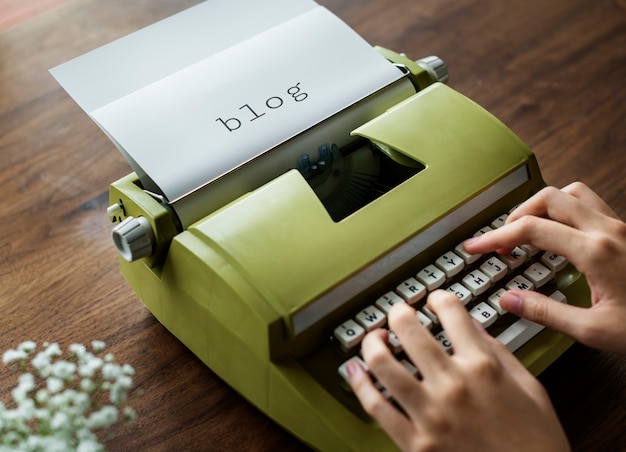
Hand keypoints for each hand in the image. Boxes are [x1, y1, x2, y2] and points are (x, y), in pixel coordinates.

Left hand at [347, 291, 569, 451]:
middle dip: (399, 312)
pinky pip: (376, 406)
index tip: (434, 300)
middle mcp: (453, 385)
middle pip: (408, 328)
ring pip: (382, 363)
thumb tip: (474, 327)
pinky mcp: (416, 443)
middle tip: (398, 313)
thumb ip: (499, 352)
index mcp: (484, 367)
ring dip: (372, 343)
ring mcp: (431, 414)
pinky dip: (359, 384)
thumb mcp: (530, 388)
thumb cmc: (536, 444)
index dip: (439, 298)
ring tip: (375, 338)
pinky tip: (355, 370)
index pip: (451, 312)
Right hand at [464, 182, 625, 354]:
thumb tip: (509, 299)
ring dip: (543, 206)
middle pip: (548, 198)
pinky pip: (590, 204)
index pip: (530, 229)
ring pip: (572, 193)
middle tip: (501, 240)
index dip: (494, 237)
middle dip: (516, 215)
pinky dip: (565, 211)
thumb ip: (546, 312)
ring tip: (529, 230)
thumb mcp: (595, 330)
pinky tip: (561, 235)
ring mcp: (620, 226)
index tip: (475, 247)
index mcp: (595, 251)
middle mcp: (607, 230)